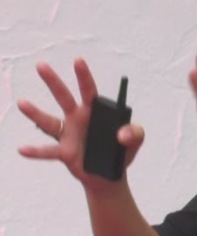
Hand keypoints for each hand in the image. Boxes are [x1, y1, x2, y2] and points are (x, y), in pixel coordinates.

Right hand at [16, 58, 145, 191]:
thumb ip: (135, 133)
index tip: (78, 60)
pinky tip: (22, 149)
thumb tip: (123, 134)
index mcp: (94, 112)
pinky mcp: (64, 153)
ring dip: (35, 113)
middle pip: (64, 97)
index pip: (89, 90)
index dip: (84, 76)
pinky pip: (48, 151)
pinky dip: (35, 151)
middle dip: (53, 81)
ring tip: (22, 103)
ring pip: (49, 121)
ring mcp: (69, 135)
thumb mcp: (135, 141)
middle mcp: (78, 119)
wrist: (110, 175)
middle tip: (41, 65)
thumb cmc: (120, 152)